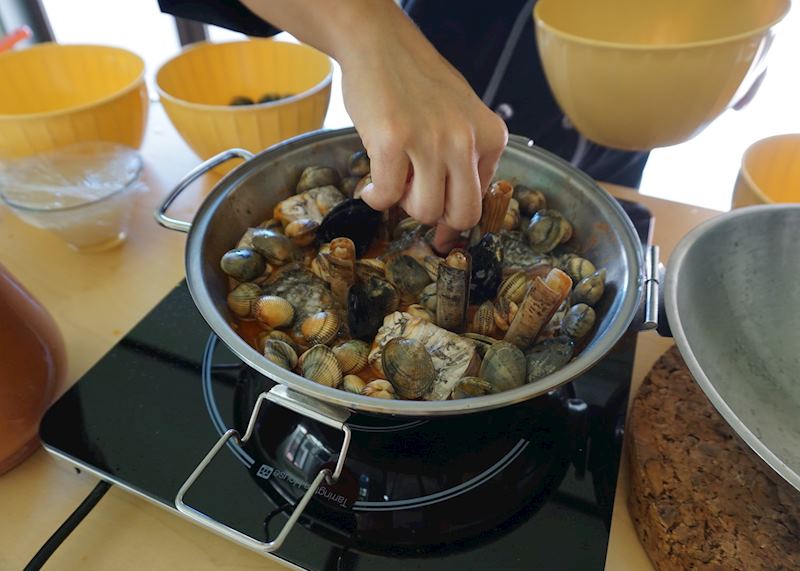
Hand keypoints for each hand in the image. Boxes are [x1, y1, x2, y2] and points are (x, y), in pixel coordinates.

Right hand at [238, 0, 507, 251]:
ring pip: (427, 211)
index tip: (440, 229)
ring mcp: (431, 141)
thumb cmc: (416, 82)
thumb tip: (452, 222)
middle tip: (413, 200)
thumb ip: (465, 159)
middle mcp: (467, 139)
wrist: (379, 42)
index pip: (481, 200)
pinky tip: (369, 185)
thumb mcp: (460, 117)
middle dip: (435, 218)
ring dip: (403, 206)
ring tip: (391, 181)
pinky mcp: (394, 141)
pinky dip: (374, 198)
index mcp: (491, 136)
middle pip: (462, 214)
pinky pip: (386, 197)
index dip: (455, 218)